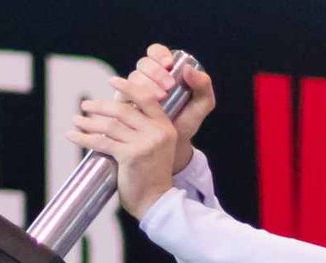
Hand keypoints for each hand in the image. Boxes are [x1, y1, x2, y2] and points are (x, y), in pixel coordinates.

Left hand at [66, 44, 215, 218]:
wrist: (156, 202)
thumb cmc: (151, 176)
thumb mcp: (156, 147)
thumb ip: (143, 130)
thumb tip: (116, 114)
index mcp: (165, 127)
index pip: (146, 98)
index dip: (128, 87)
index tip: (111, 80)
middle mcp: (157, 132)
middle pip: (123, 110)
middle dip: (100, 106)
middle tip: (85, 105)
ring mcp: (145, 144)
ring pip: (110, 125)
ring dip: (89, 122)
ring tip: (76, 120)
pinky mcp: (131, 156)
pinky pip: (102, 142)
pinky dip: (84, 138)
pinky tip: (73, 135)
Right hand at [128, 43, 215, 173]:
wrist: (171, 146)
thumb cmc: (186, 123)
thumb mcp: (201, 105)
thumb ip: (203, 85)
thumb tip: (188, 69)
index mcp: (163, 71)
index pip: (156, 53)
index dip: (159, 54)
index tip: (169, 64)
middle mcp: (146, 78)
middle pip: (143, 64)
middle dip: (156, 72)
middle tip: (168, 86)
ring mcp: (132, 90)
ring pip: (132, 77)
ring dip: (146, 84)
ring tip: (160, 98)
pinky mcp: (123, 104)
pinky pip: (121, 94)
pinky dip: (130, 95)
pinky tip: (141, 104)